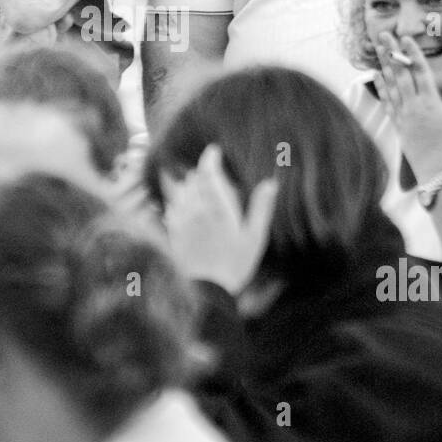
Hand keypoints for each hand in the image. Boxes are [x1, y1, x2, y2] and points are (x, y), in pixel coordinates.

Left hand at [162, 144, 278, 295]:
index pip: (208, 171)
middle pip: (192, 178)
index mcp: (217, 206)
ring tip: (199, 188)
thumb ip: (261, 208)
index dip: (210, 157)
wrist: (208, 290)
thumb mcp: (255, 237)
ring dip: (189, 185)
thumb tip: (270, 182)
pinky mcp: (172, 231)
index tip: (214, 151)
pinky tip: (186, 208)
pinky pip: (172, 207)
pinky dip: (178, 201)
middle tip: (212, 174)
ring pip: (180, 190)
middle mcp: (196, 208)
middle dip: (202, 173)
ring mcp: (181, 219)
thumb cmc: (236, 263)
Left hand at [373, 31, 441, 179]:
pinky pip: (388, 103)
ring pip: (391, 86)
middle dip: (392, 52)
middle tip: (384, 35)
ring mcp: (404, 117)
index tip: (405, 38)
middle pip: (401, 74)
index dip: (412, 52)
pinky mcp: (399, 127)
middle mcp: (414, 107)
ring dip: (385, 66)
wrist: (439, 175)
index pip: (420, 71)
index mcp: (431, 103)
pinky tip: (377, 76)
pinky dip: (382, 88)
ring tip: (379, 50)